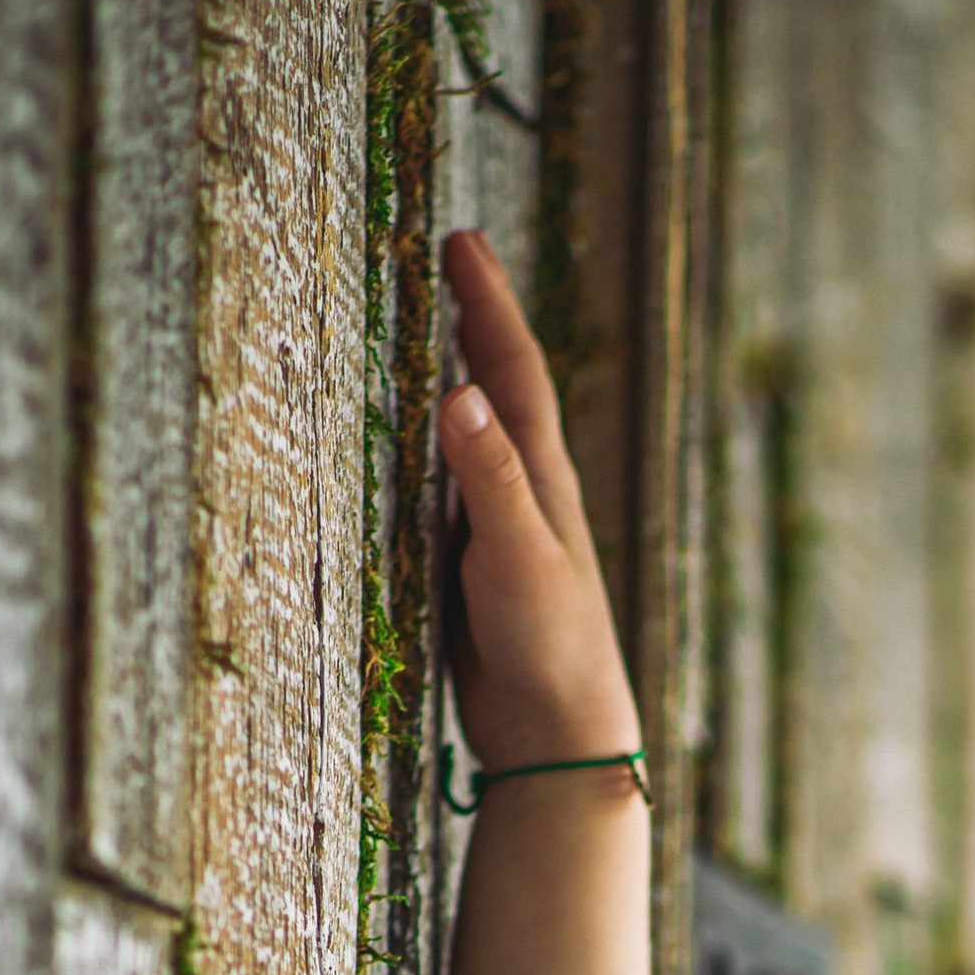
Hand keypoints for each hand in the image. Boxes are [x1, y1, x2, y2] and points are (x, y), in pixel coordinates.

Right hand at [437, 229, 639, 772]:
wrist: (559, 735)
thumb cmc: (551, 646)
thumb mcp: (517, 555)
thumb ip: (489, 479)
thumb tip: (461, 393)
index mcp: (543, 477)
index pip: (514, 367)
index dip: (487, 301)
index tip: (463, 240)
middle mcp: (528, 491)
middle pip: (502, 386)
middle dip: (478, 318)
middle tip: (455, 254)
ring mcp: (502, 527)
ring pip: (478, 432)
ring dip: (459, 374)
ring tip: (433, 326)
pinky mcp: (476, 567)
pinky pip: (449, 484)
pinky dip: (433, 445)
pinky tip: (415, 444)